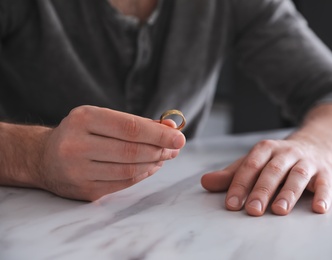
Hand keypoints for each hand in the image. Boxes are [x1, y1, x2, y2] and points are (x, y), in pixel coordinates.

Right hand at [38, 105, 185, 200]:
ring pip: (129, 170)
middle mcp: (77, 145)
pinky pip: (123, 184)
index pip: (130, 128)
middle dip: (160, 149)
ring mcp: (78, 171)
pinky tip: (151, 166)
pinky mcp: (84, 191)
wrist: (44, 157)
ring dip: (154, 163)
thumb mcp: (102, 118)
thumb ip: (136, 123)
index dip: (158, 134)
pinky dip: (143, 175)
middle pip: (132, 151)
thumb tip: (170, 128)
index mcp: (83, 119)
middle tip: (175, 148)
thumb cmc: (81, 133)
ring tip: (165, 156)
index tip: (179, 136)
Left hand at [201, 137, 331, 215]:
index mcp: (266, 149)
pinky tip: (318, 208)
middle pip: (273, 171)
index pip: (251, 165)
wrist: (314, 145)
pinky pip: (326, 184)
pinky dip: (323, 195)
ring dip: (289, 193)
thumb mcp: (254, 162)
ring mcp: (308, 162)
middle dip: (262, 191)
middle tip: (252, 210)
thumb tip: (205, 182)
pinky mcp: (326, 172)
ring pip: (298, 176)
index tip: (232, 204)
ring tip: (280, 210)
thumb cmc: (277, 160)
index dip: (240, 184)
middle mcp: (287, 153)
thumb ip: (232, 174)